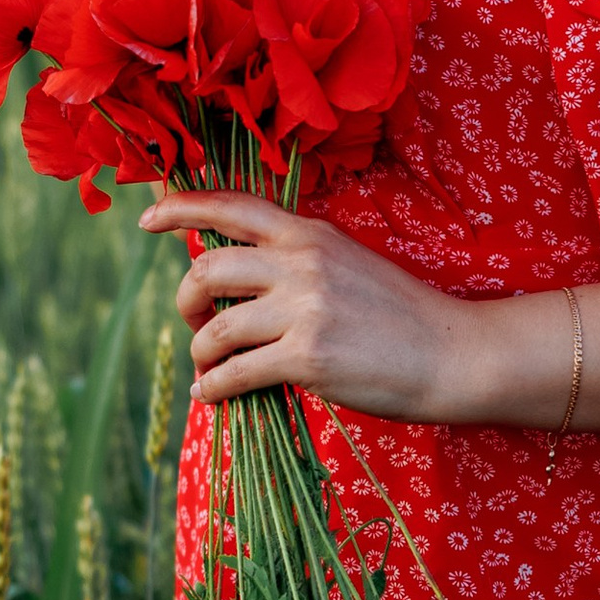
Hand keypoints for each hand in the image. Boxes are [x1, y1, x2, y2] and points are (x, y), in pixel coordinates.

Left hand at [144, 191, 464, 420]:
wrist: (451, 352)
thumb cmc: (400, 314)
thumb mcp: (348, 262)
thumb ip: (296, 259)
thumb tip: (235, 274)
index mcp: (309, 232)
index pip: (231, 206)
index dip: (180, 208)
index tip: (147, 221)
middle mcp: (301, 262)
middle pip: (206, 269)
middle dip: (186, 301)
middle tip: (197, 324)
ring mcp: (303, 309)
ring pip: (216, 328)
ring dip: (201, 351)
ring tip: (209, 367)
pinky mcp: (307, 357)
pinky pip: (234, 372)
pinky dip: (213, 386)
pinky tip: (211, 394)